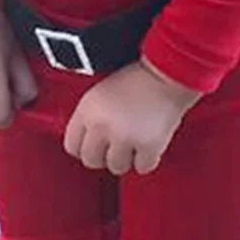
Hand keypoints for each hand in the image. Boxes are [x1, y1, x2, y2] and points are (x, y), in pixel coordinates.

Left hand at [63, 60, 202, 175]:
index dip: (84, 147)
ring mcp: (125, 137)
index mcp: (87, 109)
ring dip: (126, 158)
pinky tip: (149, 146)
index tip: (94, 146)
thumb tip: (86, 142)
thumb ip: (90, 117)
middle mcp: (102, 125)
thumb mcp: (101, 92)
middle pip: (91, 160)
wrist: (168, 73)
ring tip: (134, 142)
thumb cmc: (137, 79)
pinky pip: (142, 167)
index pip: (71, 146)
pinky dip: (147, 160)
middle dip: (103, 156)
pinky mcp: (148, 145)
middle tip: (115, 146)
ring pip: (116, 167)